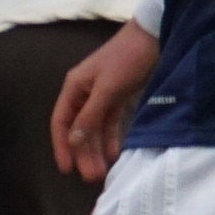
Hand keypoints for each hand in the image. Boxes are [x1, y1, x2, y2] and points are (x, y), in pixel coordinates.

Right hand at [52, 21, 160, 181]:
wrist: (153, 37)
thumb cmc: (126, 59)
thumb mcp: (107, 89)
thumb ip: (90, 116)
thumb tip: (73, 141)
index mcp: (74, 87)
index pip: (61, 122)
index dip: (61, 146)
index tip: (66, 169)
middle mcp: (83, 93)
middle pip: (78, 129)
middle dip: (83, 153)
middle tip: (91, 178)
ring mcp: (100, 96)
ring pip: (94, 129)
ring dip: (97, 150)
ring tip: (102, 172)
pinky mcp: (117, 97)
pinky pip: (109, 123)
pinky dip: (111, 138)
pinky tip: (114, 155)